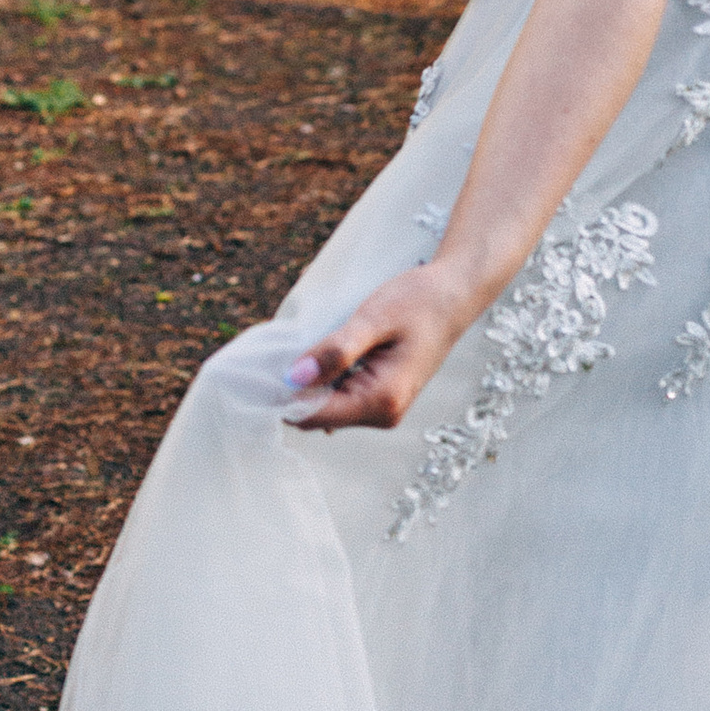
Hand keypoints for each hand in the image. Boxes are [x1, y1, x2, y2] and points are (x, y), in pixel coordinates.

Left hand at [284, 263, 482, 433]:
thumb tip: (292, 378)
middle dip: (291, 389)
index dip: (280, 396)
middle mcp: (383, 415)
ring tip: (299, 346)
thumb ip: (334, 350)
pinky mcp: (380, 399)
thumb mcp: (372, 319)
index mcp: (381, 401)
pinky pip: (338, 398)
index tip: (256, 370)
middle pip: (315, 416)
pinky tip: (319, 353)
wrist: (454, 294)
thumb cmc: (418, 301)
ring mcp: (382, 410)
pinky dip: (321, 379)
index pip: (313, 415)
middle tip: (274, 352)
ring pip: (324, 408)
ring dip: (306, 383)